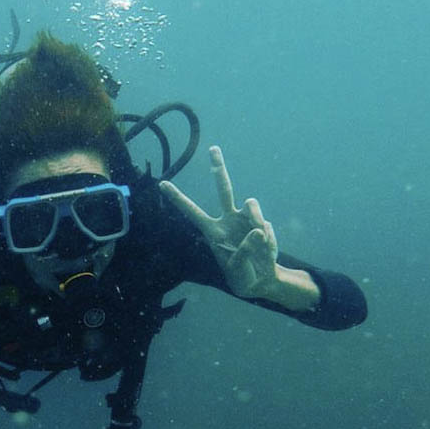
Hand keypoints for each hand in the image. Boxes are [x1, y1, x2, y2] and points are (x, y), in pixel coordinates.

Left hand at [159, 146, 280, 299]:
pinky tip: (265, 252)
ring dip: (257, 218)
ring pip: (251, 203)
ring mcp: (245, 219)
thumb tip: (258, 229)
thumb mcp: (237, 268)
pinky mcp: (262, 223)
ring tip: (260, 240)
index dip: (177, 198)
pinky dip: (268, 239)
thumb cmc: (241, 275)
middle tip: (212, 148)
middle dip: (218, 167)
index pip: (191, 211)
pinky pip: (265, 224)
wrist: (262, 280)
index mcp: (212, 231)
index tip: (161, 184)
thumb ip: (245, 249)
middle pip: (224, 188)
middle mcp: (227, 219)